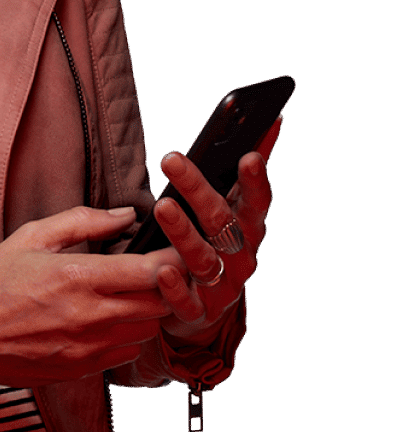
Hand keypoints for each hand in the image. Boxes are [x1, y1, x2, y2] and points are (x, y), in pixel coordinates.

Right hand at [0, 205, 180, 386]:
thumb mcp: (32, 236)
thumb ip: (83, 221)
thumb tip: (125, 215)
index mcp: (77, 276)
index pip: (148, 271)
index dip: (172, 259)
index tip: (178, 249)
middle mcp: (89, 316)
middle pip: (158, 303)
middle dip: (166, 285)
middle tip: (160, 269)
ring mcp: (89, 347)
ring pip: (148, 330)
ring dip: (148, 311)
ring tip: (133, 293)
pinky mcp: (84, 369)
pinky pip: (128, 353)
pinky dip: (129, 335)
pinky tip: (111, 319)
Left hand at [153, 118, 280, 341]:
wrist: (207, 307)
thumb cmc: (218, 242)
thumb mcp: (235, 207)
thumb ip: (250, 168)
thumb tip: (271, 119)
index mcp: (249, 228)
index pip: (257, 201)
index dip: (255, 181)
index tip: (247, 155)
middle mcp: (240, 257)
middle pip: (222, 222)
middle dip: (198, 190)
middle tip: (171, 159)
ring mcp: (220, 286)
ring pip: (203, 259)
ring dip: (183, 234)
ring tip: (162, 207)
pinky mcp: (197, 312)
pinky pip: (186, 301)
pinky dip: (174, 287)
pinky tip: (160, 270)